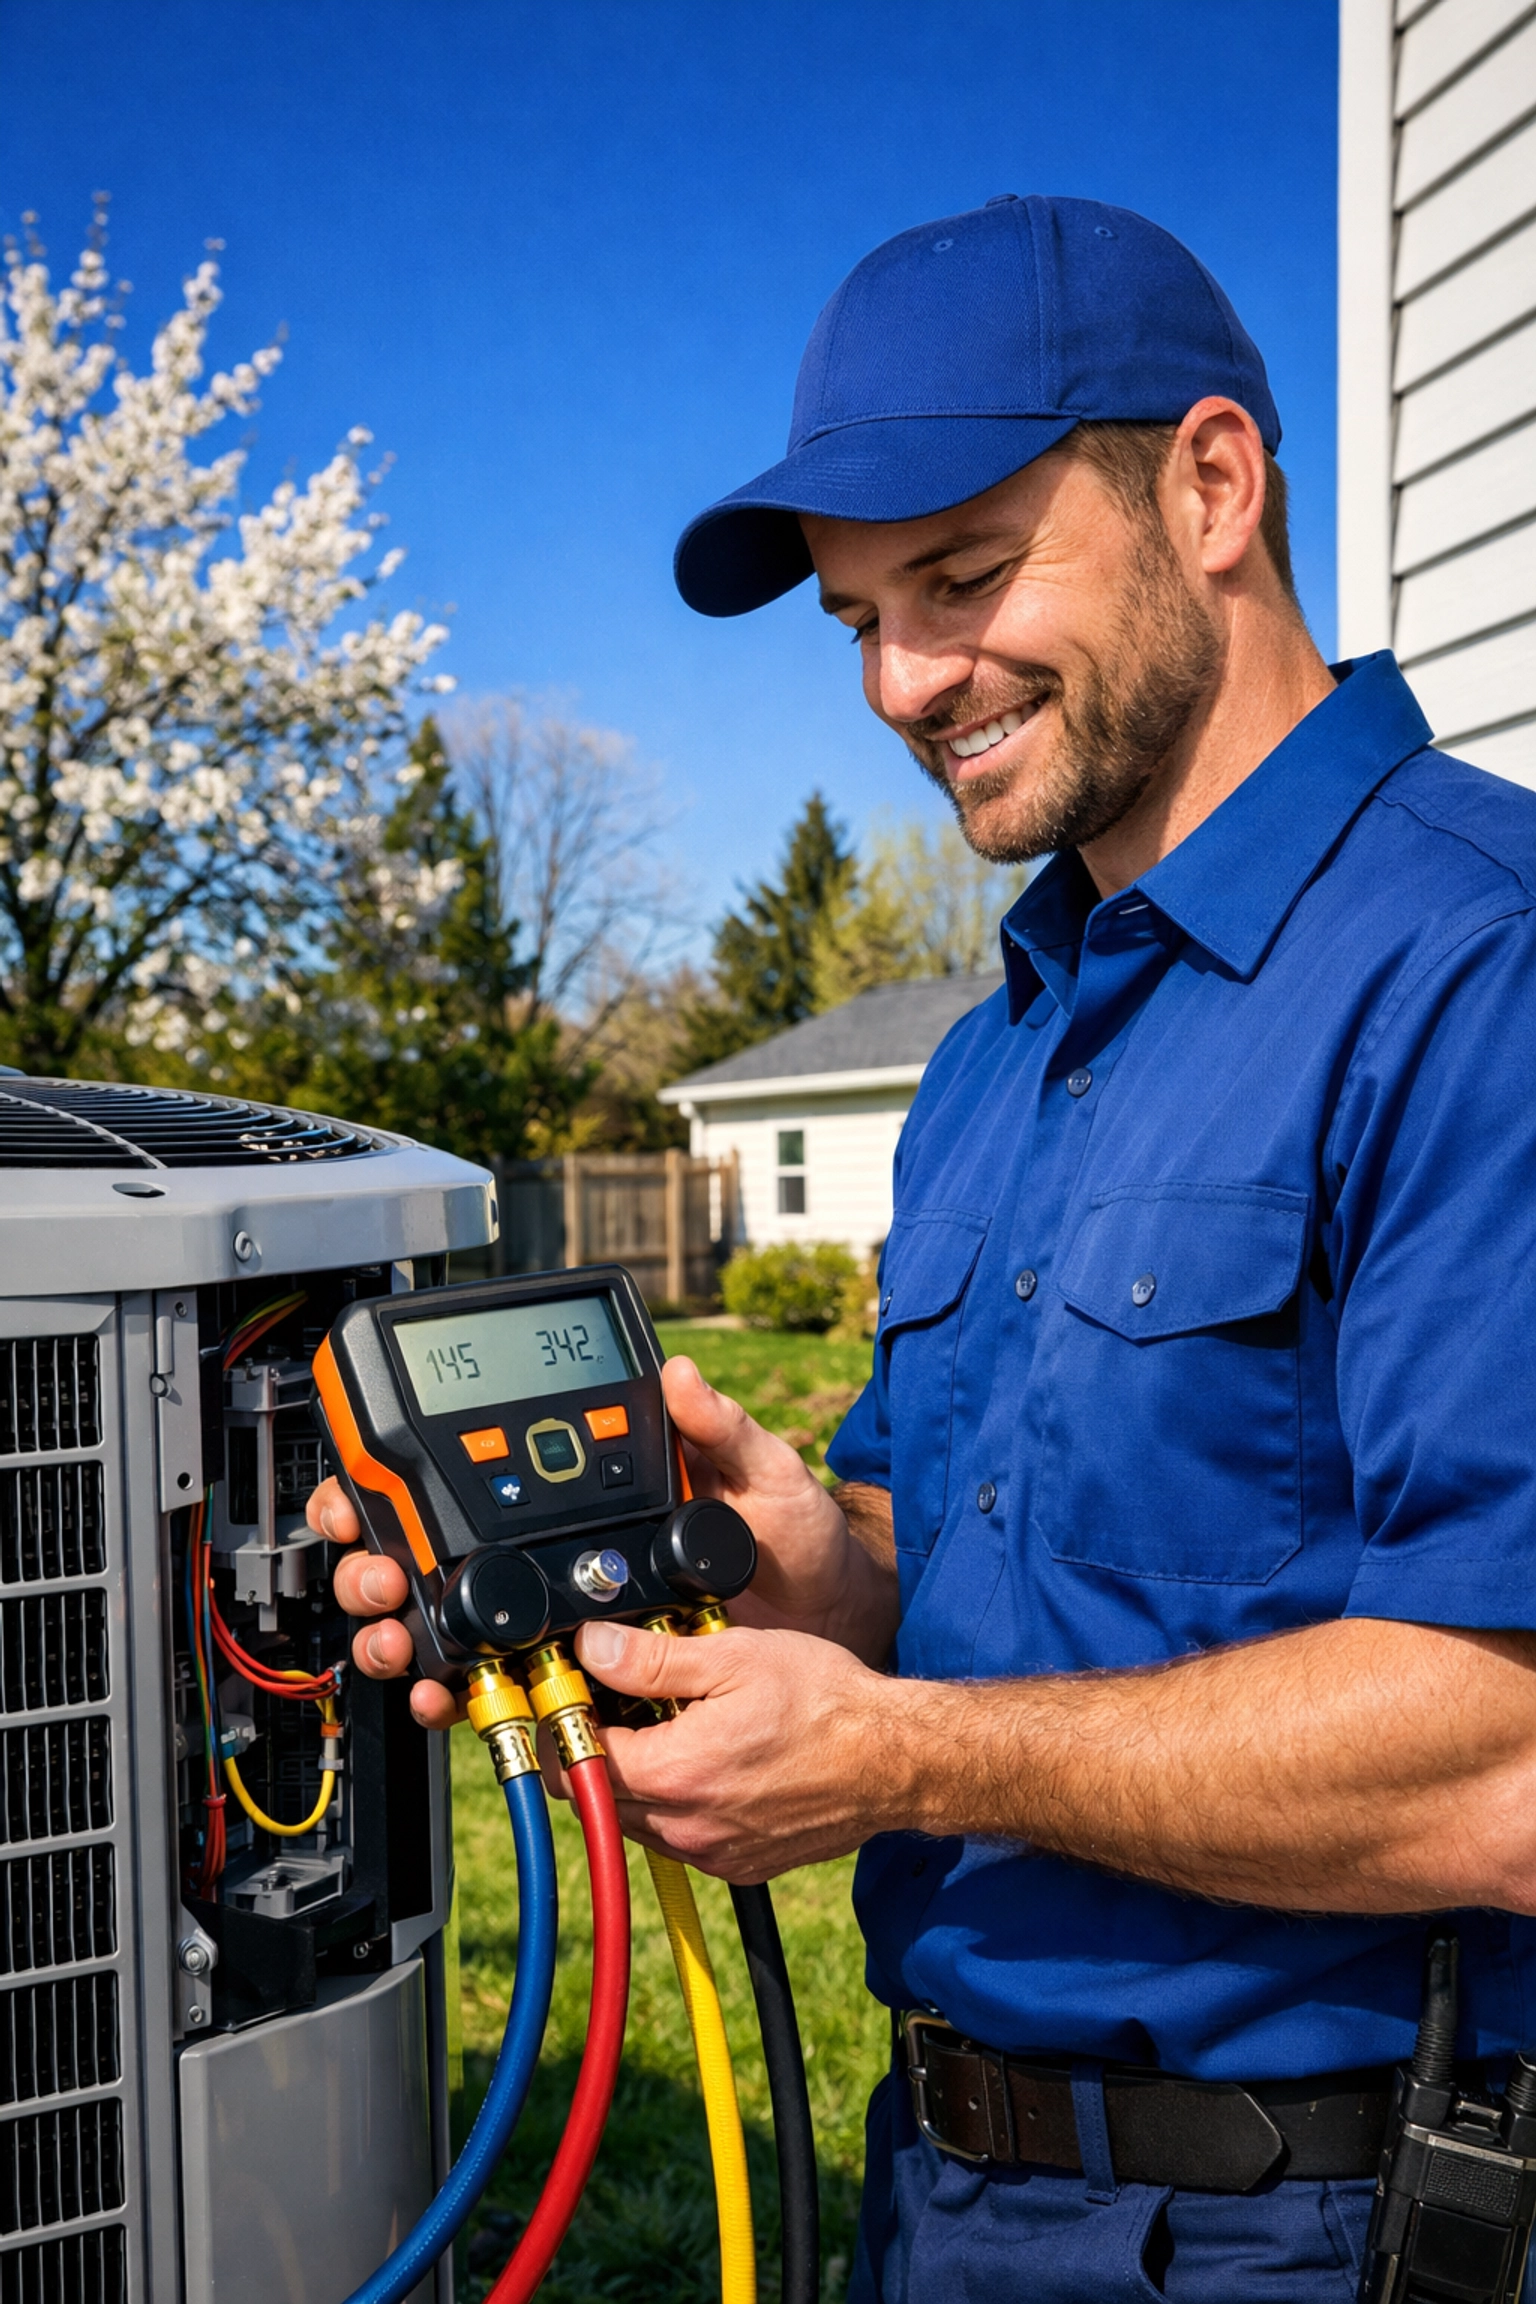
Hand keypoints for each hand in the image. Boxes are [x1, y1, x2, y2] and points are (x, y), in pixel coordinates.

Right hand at [304, 1352, 896, 1731]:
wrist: (826, 1619)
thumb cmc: (796, 1537)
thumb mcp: (767, 1472)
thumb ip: (720, 1428)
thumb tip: (678, 1375)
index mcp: (592, 1488)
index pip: (477, 1470)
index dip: (401, 1478)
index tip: (364, 1490)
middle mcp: (560, 1546)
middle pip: (433, 1548)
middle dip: (377, 1560)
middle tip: (378, 1574)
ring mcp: (562, 1610)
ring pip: (446, 1620)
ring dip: (402, 1630)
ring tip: (396, 1639)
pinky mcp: (578, 1670)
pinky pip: (496, 1681)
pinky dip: (453, 1693)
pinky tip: (437, 1696)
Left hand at [568, 1616, 901, 1880]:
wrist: (894, 1760)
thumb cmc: (826, 1704)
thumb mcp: (735, 1658)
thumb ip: (652, 1659)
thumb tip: (594, 1648)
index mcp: (676, 1772)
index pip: (577, 1763)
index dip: (567, 1722)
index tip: (575, 1695)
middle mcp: (686, 1825)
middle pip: (597, 1798)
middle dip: (595, 1751)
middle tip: (621, 1703)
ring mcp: (712, 1852)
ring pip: (636, 1821)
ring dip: (635, 1779)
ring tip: (670, 1728)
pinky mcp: (737, 1865)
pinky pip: (679, 1838)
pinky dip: (675, 1804)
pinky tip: (708, 1762)